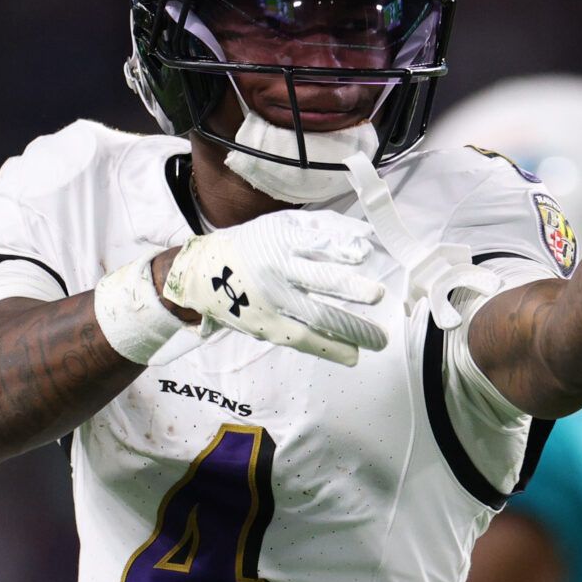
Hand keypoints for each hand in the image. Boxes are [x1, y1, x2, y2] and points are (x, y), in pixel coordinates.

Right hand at [160, 210, 387, 365]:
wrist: (203, 274)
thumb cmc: (255, 245)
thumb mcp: (282, 226)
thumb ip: (324, 230)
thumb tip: (364, 240)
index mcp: (280, 241)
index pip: (314, 244)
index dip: (339, 248)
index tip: (363, 255)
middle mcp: (276, 272)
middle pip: (318, 282)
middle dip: (350, 290)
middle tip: (378, 295)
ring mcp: (272, 303)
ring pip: (315, 318)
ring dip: (349, 330)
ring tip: (378, 341)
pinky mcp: (268, 327)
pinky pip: (303, 340)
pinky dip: (329, 349)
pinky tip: (352, 355)